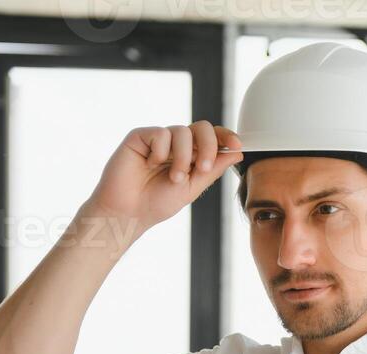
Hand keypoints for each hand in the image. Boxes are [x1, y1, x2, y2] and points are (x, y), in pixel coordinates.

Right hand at [83, 121, 242, 238]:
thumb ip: (213, 169)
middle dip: (208, 146)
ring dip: (183, 157)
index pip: (212, 137)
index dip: (226, 137)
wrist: (128, 212)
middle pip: (202, 128)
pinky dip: (161, 151)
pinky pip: (160, 133)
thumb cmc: (157, 203)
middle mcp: (176, 144)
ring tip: (174, 178)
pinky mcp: (140, 136)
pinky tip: (150, 164)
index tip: (237, 145)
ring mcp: (158, 138)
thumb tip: (238, 152)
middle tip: (203, 168)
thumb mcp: (193, 187)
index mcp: (191, 155)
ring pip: (182, 131)